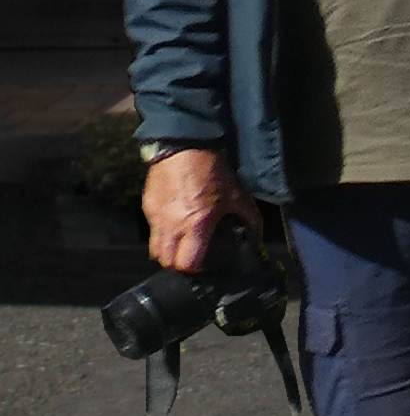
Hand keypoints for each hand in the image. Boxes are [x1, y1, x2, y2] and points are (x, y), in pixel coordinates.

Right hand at [140, 147, 259, 276]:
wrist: (183, 146)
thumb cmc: (212, 172)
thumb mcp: (238, 196)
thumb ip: (249, 220)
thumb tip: (256, 239)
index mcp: (196, 224)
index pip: (186, 264)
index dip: (196, 269)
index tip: (205, 265)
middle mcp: (172, 225)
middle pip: (166, 261)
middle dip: (179, 265)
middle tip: (192, 258)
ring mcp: (155, 217)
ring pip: (155, 249)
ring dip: (168, 252)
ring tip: (183, 246)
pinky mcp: (147, 207)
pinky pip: (151, 231)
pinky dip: (162, 235)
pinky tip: (176, 226)